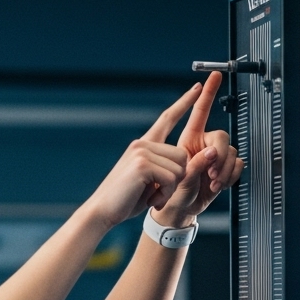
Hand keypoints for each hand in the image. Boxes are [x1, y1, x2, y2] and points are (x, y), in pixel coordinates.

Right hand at [81, 83, 203, 229]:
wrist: (102, 211)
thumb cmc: (125, 200)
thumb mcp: (150, 181)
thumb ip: (166, 168)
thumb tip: (189, 162)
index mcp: (143, 145)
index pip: (167, 118)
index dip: (184, 102)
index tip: (197, 88)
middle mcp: (142, 144)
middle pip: (182, 155)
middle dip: (176, 179)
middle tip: (158, 193)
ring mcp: (141, 152)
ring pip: (179, 168)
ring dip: (170, 189)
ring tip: (152, 197)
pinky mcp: (142, 164)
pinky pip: (171, 179)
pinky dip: (165, 195)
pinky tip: (151, 200)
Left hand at [151, 71, 243, 227]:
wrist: (179, 210)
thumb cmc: (171, 193)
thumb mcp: (178, 178)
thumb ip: (195, 163)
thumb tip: (211, 154)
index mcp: (189, 139)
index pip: (200, 111)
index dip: (207, 93)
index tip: (213, 75)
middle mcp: (204, 144)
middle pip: (222, 136)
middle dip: (219, 155)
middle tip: (210, 172)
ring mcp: (216, 156)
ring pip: (232, 152)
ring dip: (223, 170)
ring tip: (210, 183)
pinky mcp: (225, 168)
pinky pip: (238, 164)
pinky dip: (230, 176)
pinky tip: (217, 185)